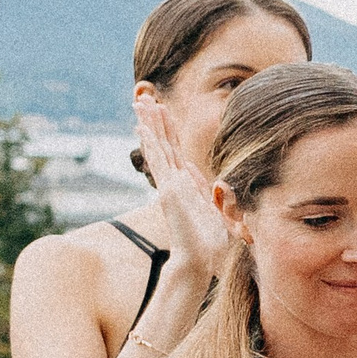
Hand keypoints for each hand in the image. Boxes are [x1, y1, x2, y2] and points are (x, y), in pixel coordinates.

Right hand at [133, 95, 228, 283]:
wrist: (202, 259)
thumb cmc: (209, 242)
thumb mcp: (215, 211)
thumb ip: (210, 194)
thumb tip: (205, 178)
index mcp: (185, 184)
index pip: (174, 150)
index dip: (168, 130)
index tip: (163, 109)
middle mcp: (174, 182)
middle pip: (163, 144)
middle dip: (154, 121)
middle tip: (144, 98)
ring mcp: (169, 186)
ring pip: (157, 149)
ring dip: (150, 125)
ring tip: (140, 103)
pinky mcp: (168, 192)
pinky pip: (159, 164)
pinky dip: (151, 145)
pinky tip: (142, 129)